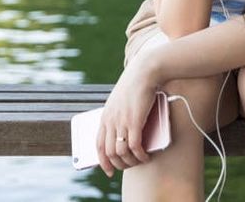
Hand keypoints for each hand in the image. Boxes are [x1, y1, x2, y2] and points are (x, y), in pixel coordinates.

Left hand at [96, 55, 160, 176]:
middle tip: (129, 166)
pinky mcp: (134, 121)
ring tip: (140, 161)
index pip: (98, 144)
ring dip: (131, 162)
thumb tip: (126, 135)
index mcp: (105, 116)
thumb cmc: (136, 85)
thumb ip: (120, 117)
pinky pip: (134, 147)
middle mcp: (110, 120)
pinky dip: (140, 156)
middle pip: (109, 152)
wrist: (144, 72)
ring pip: (121, 153)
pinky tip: (146, 156)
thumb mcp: (121, 102)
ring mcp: (121, 121)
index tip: (109, 170)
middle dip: (119, 164)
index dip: (103, 161)